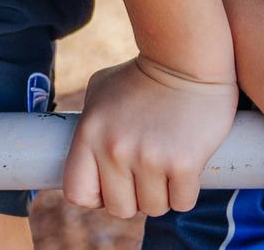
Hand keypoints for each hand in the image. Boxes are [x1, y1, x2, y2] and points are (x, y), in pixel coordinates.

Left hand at [62, 54, 239, 220]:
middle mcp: (115, 149)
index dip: (96, 197)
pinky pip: (182, 203)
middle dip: (134, 198)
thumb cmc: (141, 74)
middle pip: (119, 209)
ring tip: (166, 166)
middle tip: (145, 174)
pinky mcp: (184, 163)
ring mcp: (149, 157)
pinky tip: (186, 169)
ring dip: (162, 195)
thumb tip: (85, 161)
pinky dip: (185, 192)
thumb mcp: (100, 90)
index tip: (111, 186)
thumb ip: (88, 125)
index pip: (77, 194)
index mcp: (90, 133)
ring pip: (154, 209)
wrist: (186, 55)